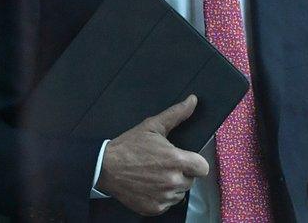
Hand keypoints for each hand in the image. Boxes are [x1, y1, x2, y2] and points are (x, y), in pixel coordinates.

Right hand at [96, 94, 209, 215]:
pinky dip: (162, 197)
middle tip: (165, 166)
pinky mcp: (154, 208)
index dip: (196, 163)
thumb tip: (193, 100)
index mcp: (176, 160)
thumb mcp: (153, 126)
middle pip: (192, 180)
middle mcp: (172, 181)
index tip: (187, 160)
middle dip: (183, 173)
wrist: (105, 167)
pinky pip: (168, 204)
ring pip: (180, 193)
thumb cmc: (129, 146)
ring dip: (173, 186)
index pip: (203, 167)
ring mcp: (163, 197)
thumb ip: (176, 114)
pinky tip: (150, 186)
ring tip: (156, 175)